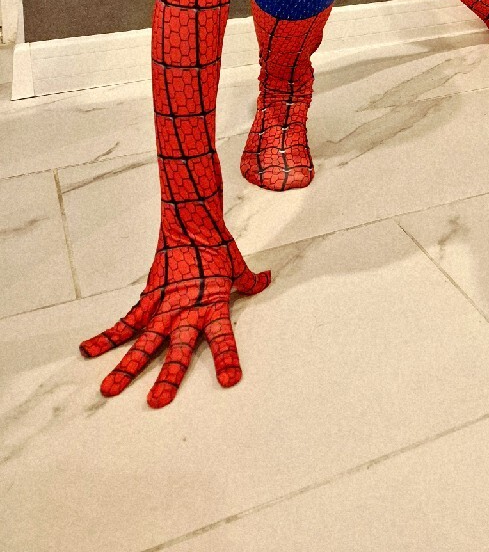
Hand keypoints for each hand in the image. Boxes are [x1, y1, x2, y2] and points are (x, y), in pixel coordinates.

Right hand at [79, 238, 269, 407]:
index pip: (223, 338)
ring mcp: (164, 307)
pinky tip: (88, 349)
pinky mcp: (148, 297)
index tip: (230, 381)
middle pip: (177, 350)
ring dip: (127, 366)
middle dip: (168, 378)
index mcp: (213, 307)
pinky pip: (125, 321)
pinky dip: (107, 335)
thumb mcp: (237, 265)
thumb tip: (265, 279)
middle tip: (157, 402)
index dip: (227, 359)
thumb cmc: (216, 245)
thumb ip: (249, 280)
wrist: (191, 222)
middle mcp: (186, 312)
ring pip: (144, 342)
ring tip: (110, 389)